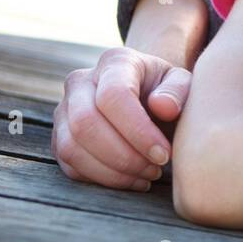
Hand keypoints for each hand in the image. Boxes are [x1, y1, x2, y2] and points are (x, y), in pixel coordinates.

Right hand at [53, 47, 191, 190]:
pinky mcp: (59, 137)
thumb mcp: (183, 84)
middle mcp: (81, 81)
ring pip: (72, 147)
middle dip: (123, 155)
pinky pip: (70, 164)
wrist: (148, 99)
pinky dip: (101, 179)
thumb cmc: (167, 93)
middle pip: (85, 123)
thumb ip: (178, 91)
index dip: (138, 131)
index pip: (113, 95)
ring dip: (112, 172)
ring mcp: (64, 110)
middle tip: (155, 169)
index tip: (164, 154)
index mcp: (115, 62)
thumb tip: (163, 107)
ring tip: (147, 176)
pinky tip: (131, 179)